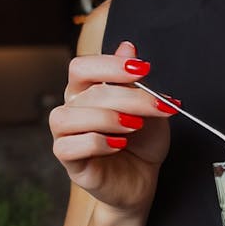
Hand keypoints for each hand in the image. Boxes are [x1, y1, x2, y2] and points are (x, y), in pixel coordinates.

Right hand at [49, 40, 175, 214]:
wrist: (144, 179)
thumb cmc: (142, 142)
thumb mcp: (147, 107)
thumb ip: (134, 80)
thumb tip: (127, 46)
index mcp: (86, 91)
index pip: (83, 67)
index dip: (110, 64)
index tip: (144, 68)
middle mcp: (72, 109)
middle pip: (88, 91)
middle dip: (128, 97)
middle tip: (157, 106)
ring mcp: (67, 135)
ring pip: (68, 116)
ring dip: (106, 118)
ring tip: (134, 127)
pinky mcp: (70, 162)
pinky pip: (67, 146)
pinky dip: (96, 142)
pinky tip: (118, 145)